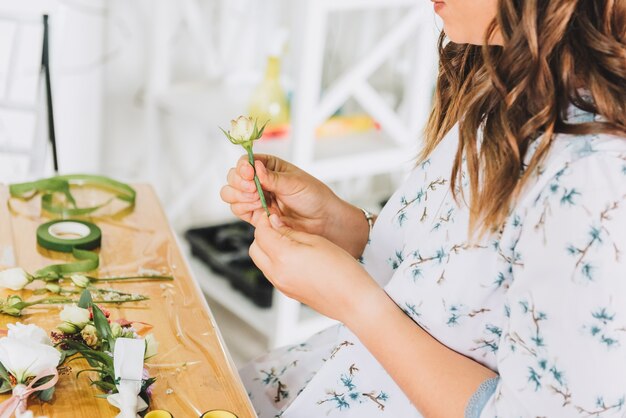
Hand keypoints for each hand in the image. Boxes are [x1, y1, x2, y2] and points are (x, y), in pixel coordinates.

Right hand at [220, 154, 369, 256]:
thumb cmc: (313, 197)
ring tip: (257, 200)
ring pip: (230, 194)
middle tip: (253, 189)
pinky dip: (242, 208)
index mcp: (268, 166)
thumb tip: (255, 167)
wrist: (322, 221)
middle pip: (233, 177)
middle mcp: (259, 181)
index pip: (245, 162)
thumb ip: (272, 178)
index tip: (249, 174)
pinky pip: (238, 210)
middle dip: (239, 183)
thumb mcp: (294, 183)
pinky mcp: (255, 215)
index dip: (243, 168)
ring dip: (239, 196)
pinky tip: (258, 209)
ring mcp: (255, 198)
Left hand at [249, 214, 383, 321]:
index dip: (266, 221)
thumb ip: (291, 232)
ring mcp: (281, 285)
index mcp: (283, 257)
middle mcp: (277, 273)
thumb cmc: (342, 270)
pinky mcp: (287, 292)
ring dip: (269, 249)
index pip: (261, 233)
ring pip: (261, 261)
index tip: (274, 215)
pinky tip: (295, 257)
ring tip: (291, 243)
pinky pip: (272, 273)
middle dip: (263, 236)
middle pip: (255, 248)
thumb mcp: (316, 241)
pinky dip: (276, 262)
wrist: (353, 300)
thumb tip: (275, 223)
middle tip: (281, 228)